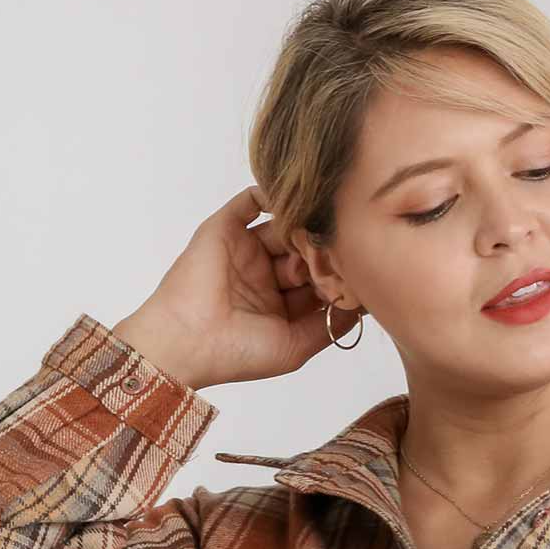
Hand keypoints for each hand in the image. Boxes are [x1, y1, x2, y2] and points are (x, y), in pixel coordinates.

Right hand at [112, 183, 346, 391]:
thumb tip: (360, 307)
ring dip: (303, 227)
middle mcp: (265, 276)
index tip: (360, 272)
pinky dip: (272, 194)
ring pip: (285, 228)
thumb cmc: (237, 353)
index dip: (337, 276)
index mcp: (281, 306)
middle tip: (341, 247)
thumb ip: (328, 327)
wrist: (188, 340)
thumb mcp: (295, 348)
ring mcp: (245, 250)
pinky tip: (294, 200)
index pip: (317, 282)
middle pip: (305, 252)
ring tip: (319, 229)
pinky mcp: (225, 228)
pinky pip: (251, 201)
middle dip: (322, 250)